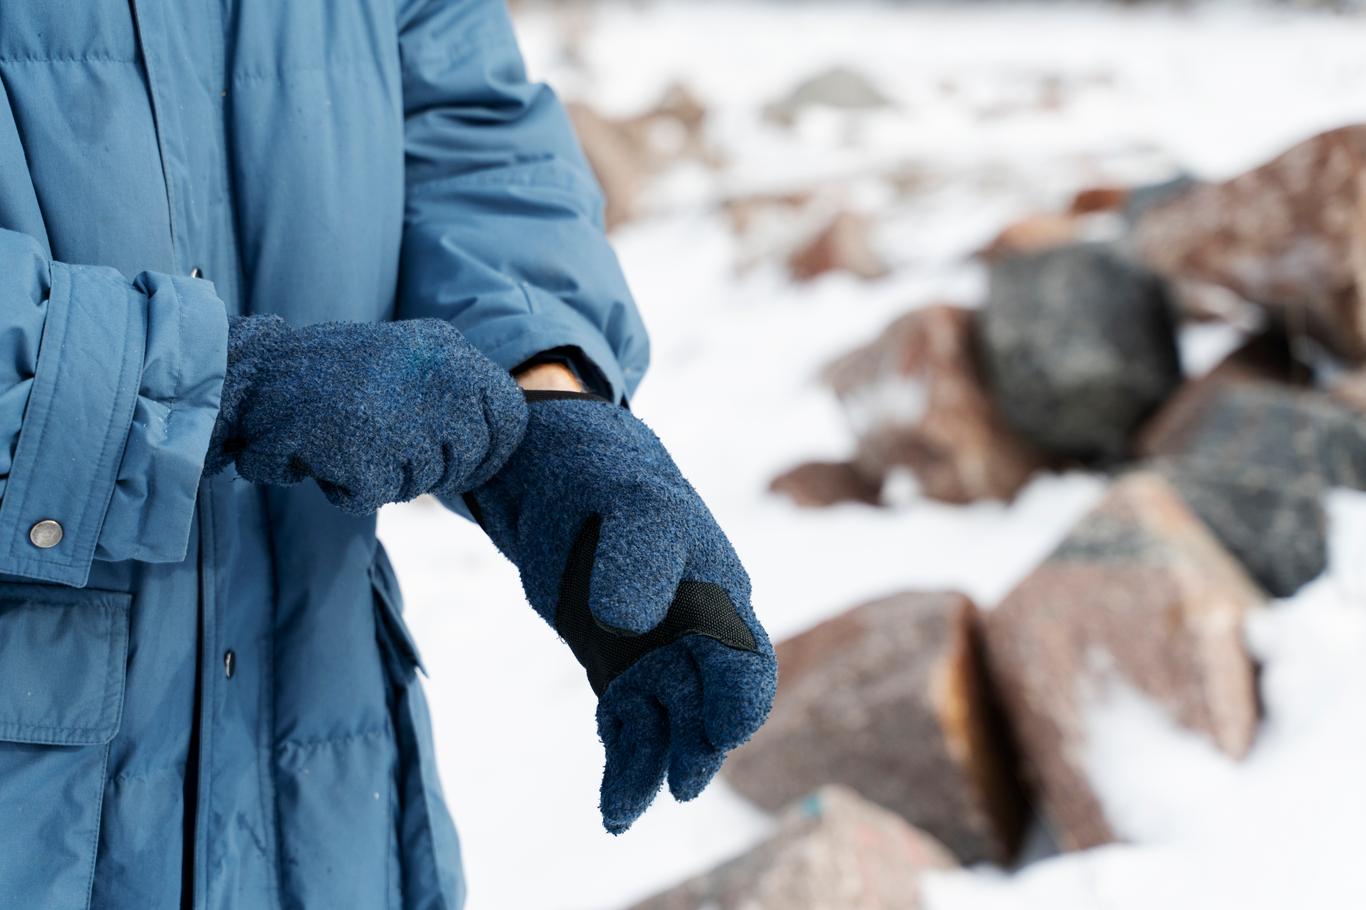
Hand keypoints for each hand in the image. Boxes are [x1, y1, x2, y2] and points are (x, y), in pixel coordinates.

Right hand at [206, 316, 526, 513]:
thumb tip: (488, 442)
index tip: (464, 460)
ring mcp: (408, 417)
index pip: (508, 413)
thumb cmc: (324, 372)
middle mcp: (439, 377)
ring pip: (422, 479)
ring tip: (344, 437)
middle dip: (432, 467)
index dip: (489, 448)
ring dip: (384, 474)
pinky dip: (347, 485)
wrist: (251, 373)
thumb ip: (446, 390)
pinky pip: (376, 493)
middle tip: (382, 445)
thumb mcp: (400, 359)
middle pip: (469, 456)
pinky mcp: (372, 454)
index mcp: (447, 348)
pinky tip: (324, 455)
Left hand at [463, 392, 776, 832]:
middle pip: (712, 709)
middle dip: (697, 748)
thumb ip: (636, 556)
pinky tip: (614, 805)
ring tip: (621, 809)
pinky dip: (625, 767)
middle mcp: (696, 633)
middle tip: (673, 784)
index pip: (746, 660)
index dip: (739, 699)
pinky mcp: (615, 674)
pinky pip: (631, 731)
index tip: (719, 733)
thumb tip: (630, 621)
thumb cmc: (605, 479)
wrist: (554, 474)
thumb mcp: (625, 503)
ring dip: (654, 768)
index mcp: (717, 592)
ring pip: (671, 729)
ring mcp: (655, 656)